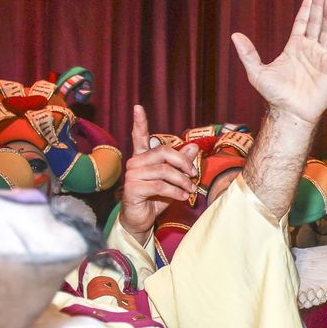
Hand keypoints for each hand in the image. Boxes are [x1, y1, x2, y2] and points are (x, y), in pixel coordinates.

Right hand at [118, 105, 201, 244]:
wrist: (141, 220)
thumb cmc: (156, 198)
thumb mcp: (173, 179)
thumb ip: (181, 163)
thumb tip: (194, 146)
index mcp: (143, 157)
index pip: (140, 136)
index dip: (139, 122)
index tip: (138, 107)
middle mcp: (135, 162)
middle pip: (163, 152)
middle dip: (183, 161)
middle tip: (194, 173)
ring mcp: (132, 175)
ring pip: (164, 171)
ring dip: (182, 181)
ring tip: (190, 189)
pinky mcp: (133, 188)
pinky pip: (160, 186)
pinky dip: (176, 191)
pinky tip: (183, 197)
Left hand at [231, 0, 326, 127]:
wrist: (289, 113)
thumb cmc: (275, 95)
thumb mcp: (257, 72)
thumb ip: (248, 53)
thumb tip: (234, 35)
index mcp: (295, 47)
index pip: (303, 22)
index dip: (308, 7)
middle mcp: (310, 49)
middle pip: (317, 22)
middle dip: (320, 5)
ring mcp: (322, 58)